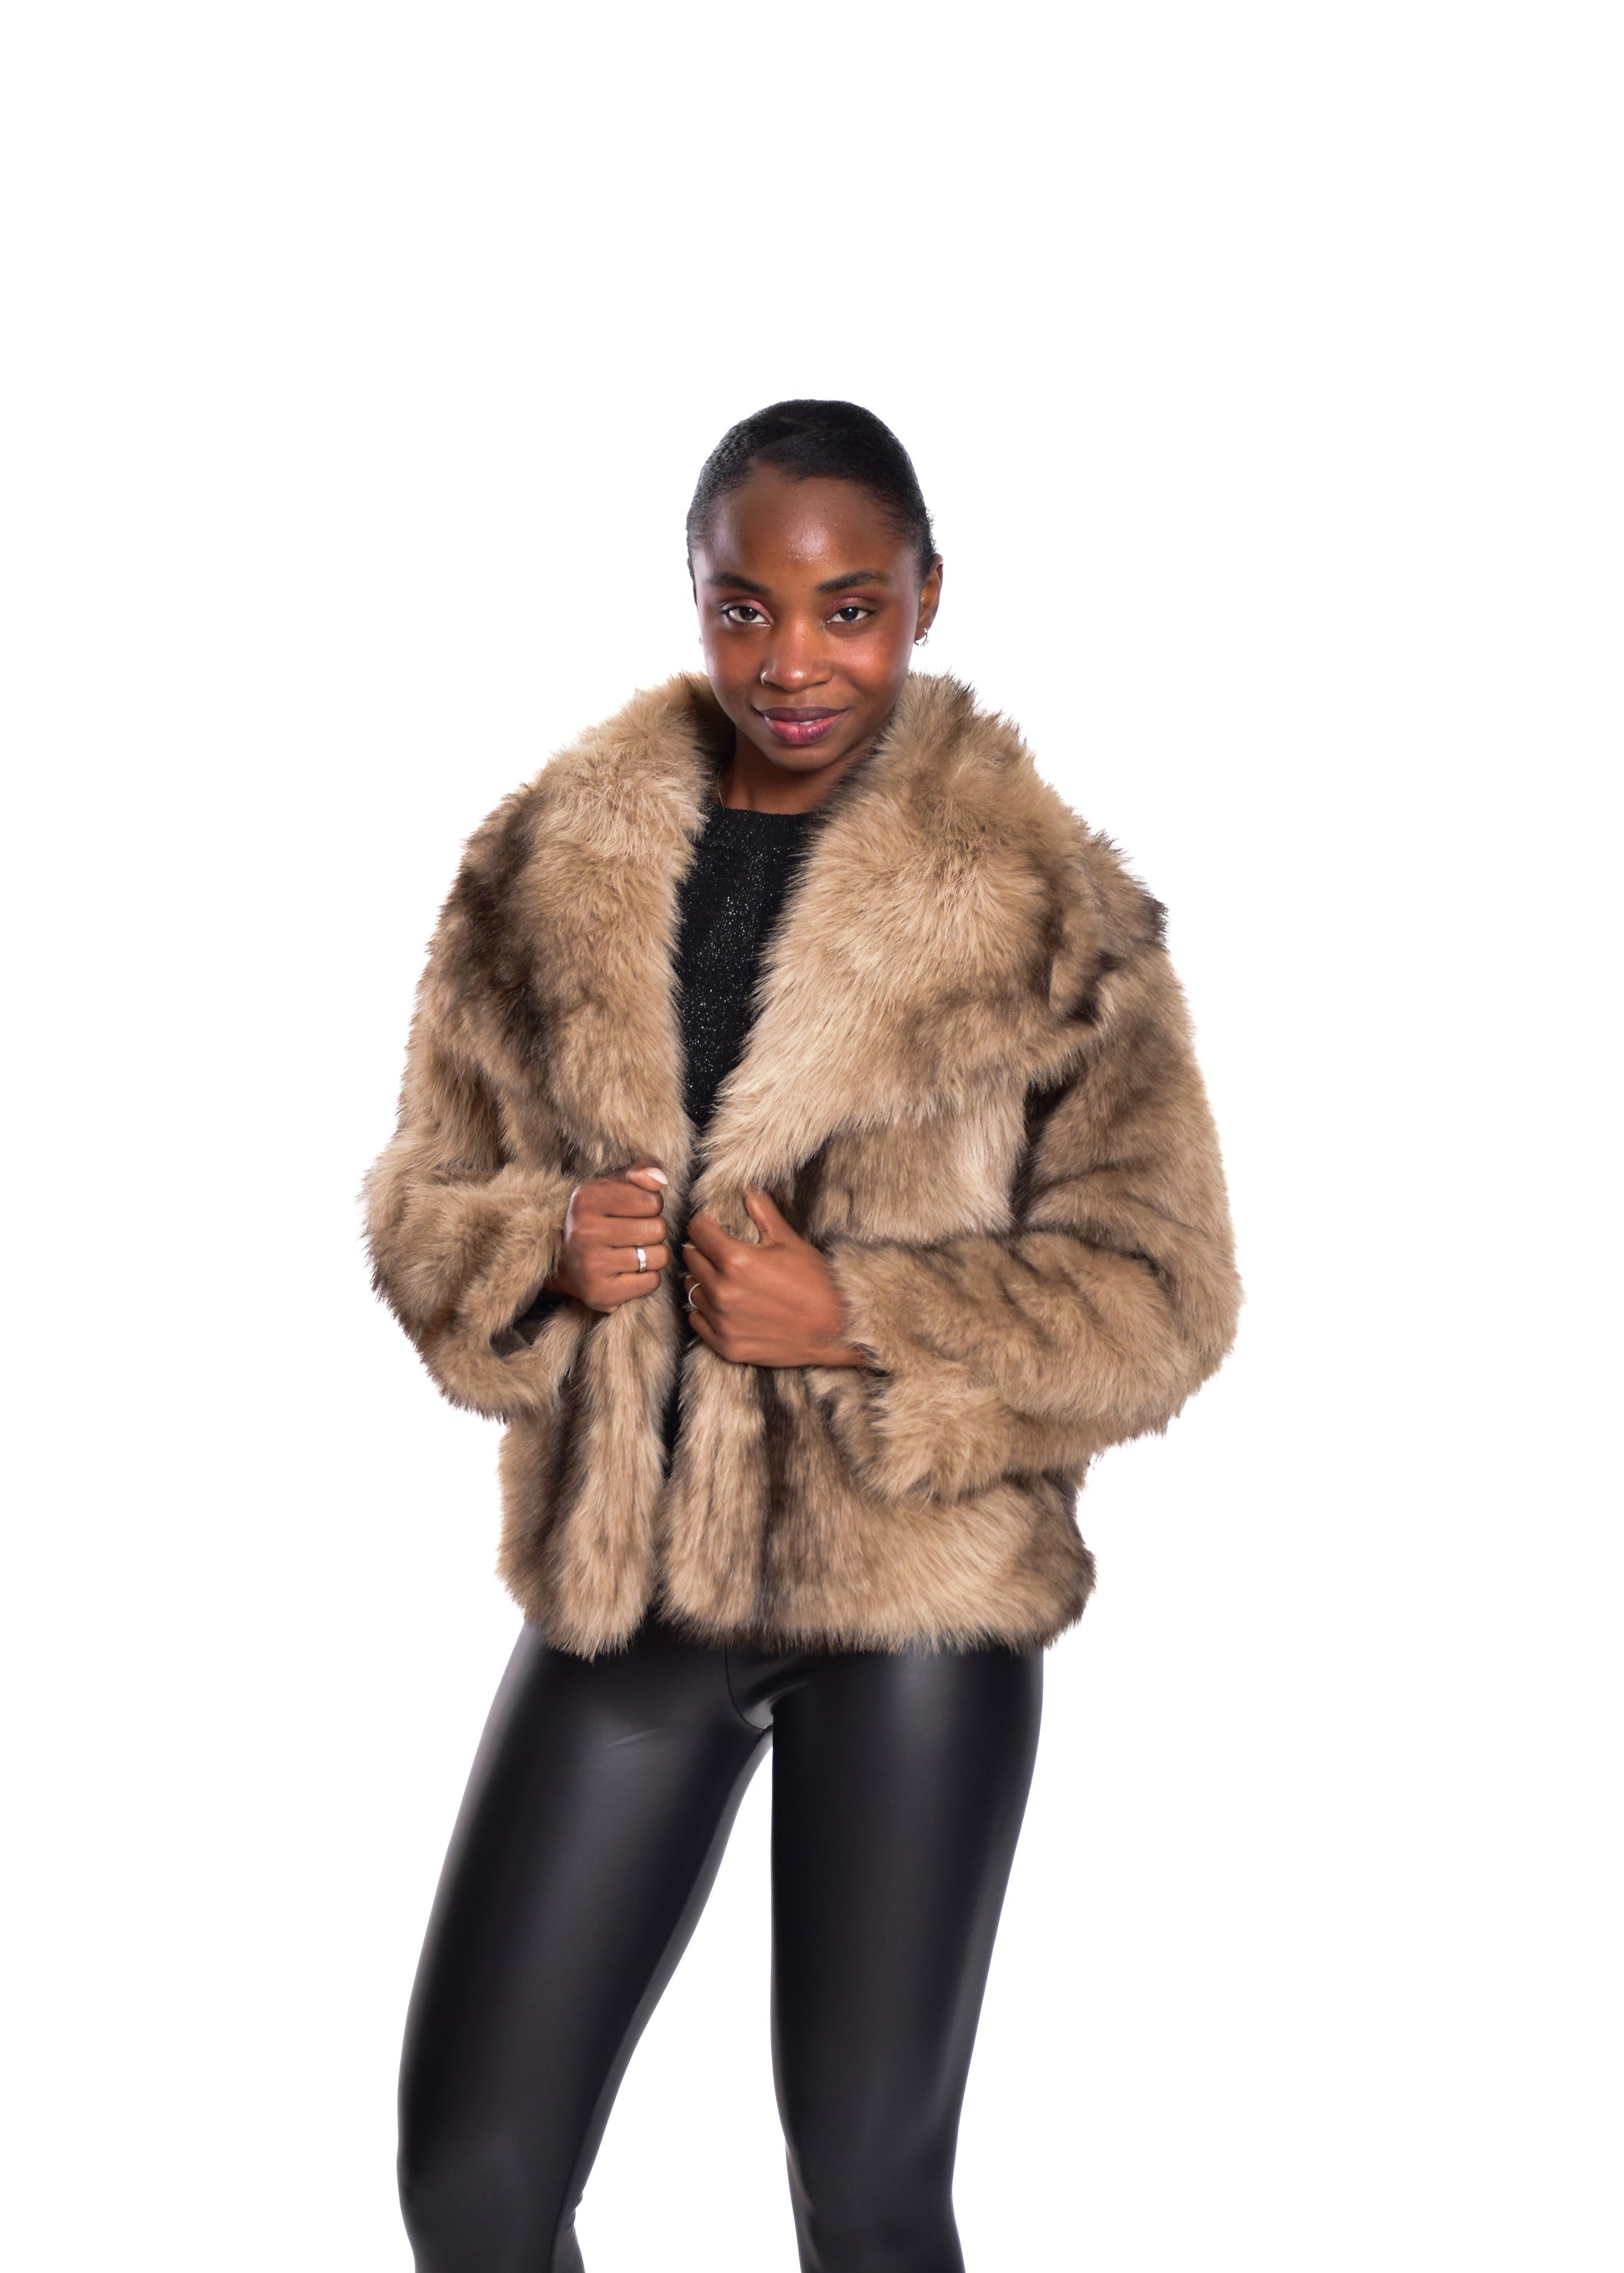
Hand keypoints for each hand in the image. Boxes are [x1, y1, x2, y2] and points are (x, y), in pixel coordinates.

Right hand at [543, 1158, 670, 1312]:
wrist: (566, 1262)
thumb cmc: (600, 1217)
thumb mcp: (615, 1185)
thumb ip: (641, 1171)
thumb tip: (660, 1179)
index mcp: (585, 1198)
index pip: (652, 1200)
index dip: (651, 1206)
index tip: (634, 1211)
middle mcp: (583, 1231)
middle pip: (657, 1229)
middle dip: (653, 1231)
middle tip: (633, 1234)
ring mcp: (589, 1265)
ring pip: (658, 1256)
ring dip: (653, 1255)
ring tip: (632, 1251)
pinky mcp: (599, 1293)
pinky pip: (651, 1282)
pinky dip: (647, 1278)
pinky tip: (629, 1271)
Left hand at [682, 1187, 873, 1368]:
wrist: (837, 1331)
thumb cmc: (818, 1284)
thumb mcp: (790, 1242)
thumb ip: (763, 1213)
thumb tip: (748, 1188)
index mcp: (736, 1260)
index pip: (698, 1230)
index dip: (705, 1223)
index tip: (712, 1225)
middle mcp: (723, 1291)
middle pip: (690, 1258)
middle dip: (703, 1249)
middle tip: (720, 1250)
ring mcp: (722, 1320)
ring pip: (692, 1289)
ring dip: (703, 1280)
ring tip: (725, 1278)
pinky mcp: (725, 1345)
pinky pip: (697, 1320)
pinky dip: (706, 1310)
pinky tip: (725, 1305)